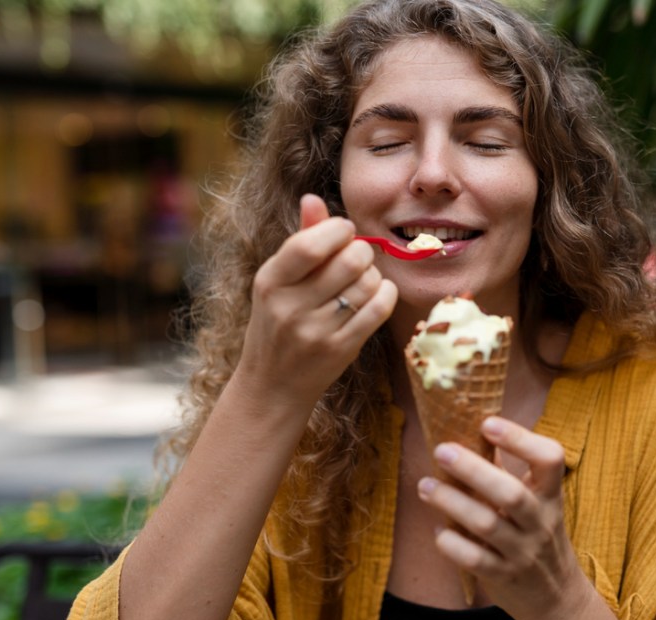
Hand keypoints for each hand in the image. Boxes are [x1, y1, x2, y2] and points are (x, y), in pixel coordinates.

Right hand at [234, 194, 397, 404]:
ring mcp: (316, 332)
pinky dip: (385, 295)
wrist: (274, 385)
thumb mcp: (277, 281)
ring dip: (373, 276)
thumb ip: (300, 240)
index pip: (310, 244)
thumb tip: (313, 198)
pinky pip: (379, 309)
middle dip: (362, 252)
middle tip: (357, 258)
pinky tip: (376, 295)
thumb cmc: (278, 323)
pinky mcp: (341, 350)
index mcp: (270, 282)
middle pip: (350, 260)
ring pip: (369, 283)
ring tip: (360, 282)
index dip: (338, 229)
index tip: (344, 232)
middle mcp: (290, 307)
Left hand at [417, 416, 589, 619]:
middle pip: (510, 492)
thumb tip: (468, 432)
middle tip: (441, 450)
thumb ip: (506, 472)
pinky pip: (474, 559)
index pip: (550, 459)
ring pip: (486, 524)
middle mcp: (540, 522)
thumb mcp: (535, 503)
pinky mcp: (504, 577)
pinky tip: (438, 530)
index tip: (487, 423)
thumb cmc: (537, 537)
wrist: (557, 597)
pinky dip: (451, 543)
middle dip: (472, 469)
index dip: (520, 438)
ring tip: (425, 486)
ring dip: (451, 502)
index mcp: (549, 495)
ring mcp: (523, 552)